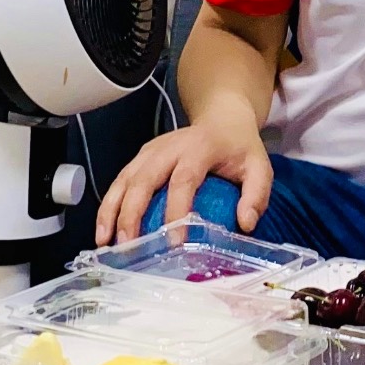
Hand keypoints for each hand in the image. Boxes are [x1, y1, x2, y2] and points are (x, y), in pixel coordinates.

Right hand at [95, 122, 272, 244]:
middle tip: (127, 246)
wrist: (222, 118)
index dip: (176, 211)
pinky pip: (120, 181)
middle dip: (131, 214)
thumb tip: (245, 224)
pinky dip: (109, 205)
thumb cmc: (239, 147)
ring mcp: (151, 150)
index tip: (173, 241)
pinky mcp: (140, 157)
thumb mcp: (259, 167)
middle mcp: (170, 147)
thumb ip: (257, 194)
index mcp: (200, 148)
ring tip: (106, 243)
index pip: (184, 181)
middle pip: (143, 180)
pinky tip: (104, 231)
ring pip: (125, 180)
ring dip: (112, 211)